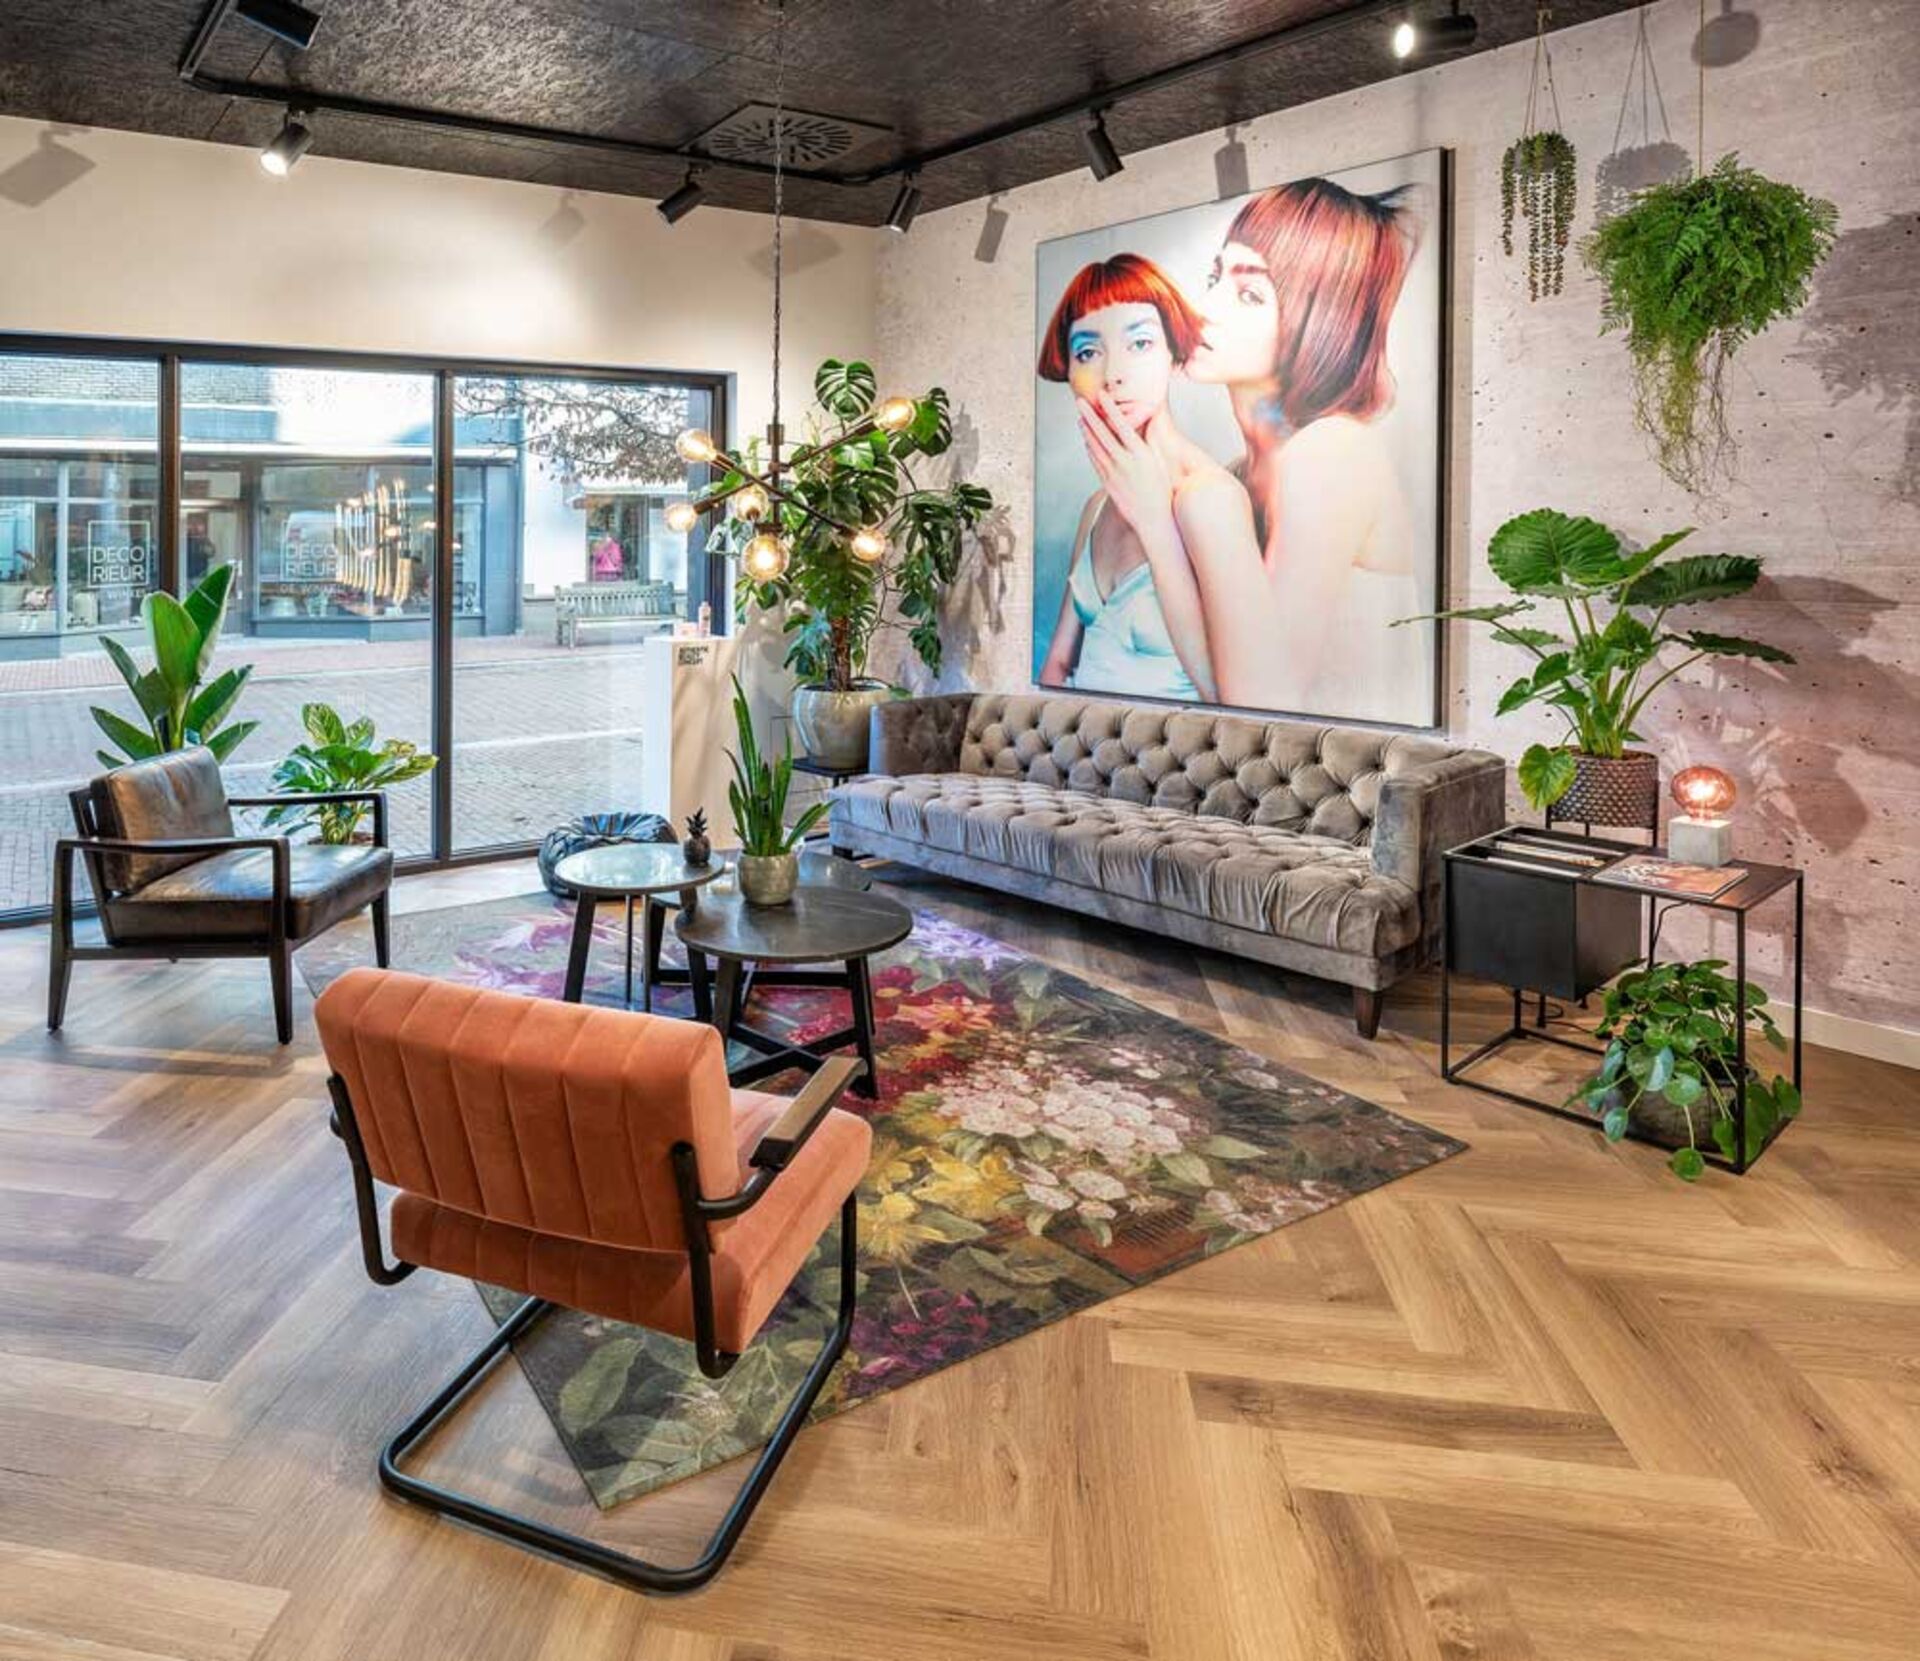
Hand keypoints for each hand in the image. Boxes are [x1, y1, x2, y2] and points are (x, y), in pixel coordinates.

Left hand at [1077, 395, 1174, 540]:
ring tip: (1080, 418)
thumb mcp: (1159, 462)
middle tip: (1080, 401)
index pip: (1122, 424)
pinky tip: (1086, 441)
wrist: (1155, 519)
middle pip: (1102, 433)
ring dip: (1086, 431)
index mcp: (1140, 454)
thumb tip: (1146, 423)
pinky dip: (1090, 449)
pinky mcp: (1107, 483)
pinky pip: (1096, 462)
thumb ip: (1149, 442)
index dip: (1111, 408)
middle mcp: (1124, 462)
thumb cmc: (1162, 491)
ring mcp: (1113, 473)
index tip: (1102, 394)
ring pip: (1095, 447)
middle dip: (1090, 415)